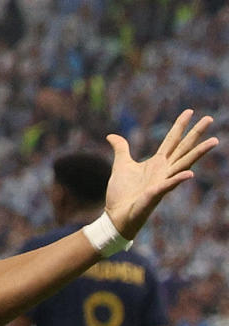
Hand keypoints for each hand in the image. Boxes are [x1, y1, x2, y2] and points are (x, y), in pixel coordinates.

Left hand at [105, 109, 217, 238]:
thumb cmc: (122, 192)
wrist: (116, 214)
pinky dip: (178, 179)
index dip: (180, 126)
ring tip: (214, 141)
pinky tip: (190, 173)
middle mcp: (164, 170)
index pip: (172, 140)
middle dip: (196, 134)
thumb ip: (121, 149)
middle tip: (210, 118)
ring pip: (184, 164)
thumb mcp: (120, 165)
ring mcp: (162, 182)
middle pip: (183, 148)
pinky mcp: (155, 194)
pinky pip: (169, 185)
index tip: (190, 111)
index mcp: (157, 162)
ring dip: (198, 153)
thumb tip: (111, 136)